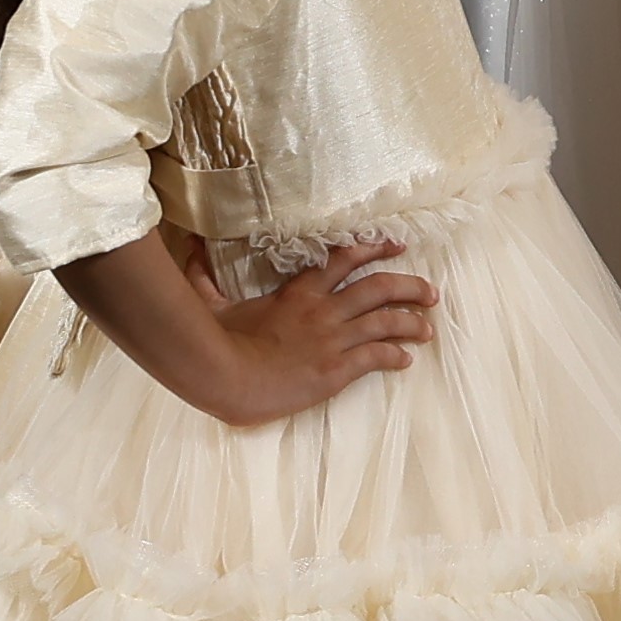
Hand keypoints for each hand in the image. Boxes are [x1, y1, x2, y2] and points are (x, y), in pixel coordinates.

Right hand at [198, 237, 436, 426]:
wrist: (225, 375)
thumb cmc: (216, 341)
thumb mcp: (210, 303)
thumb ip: (205, 276)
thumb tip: (190, 249)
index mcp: (298, 291)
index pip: (344, 260)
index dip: (374, 249)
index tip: (396, 245)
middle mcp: (323, 310)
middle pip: (378, 288)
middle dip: (409, 286)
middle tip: (430, 291)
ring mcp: (332, 339)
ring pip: (385, 322)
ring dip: (412, 322)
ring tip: (428, 326)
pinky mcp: (336, 370)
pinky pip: (376, 358)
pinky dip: (395, 355)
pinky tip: (406, 358)